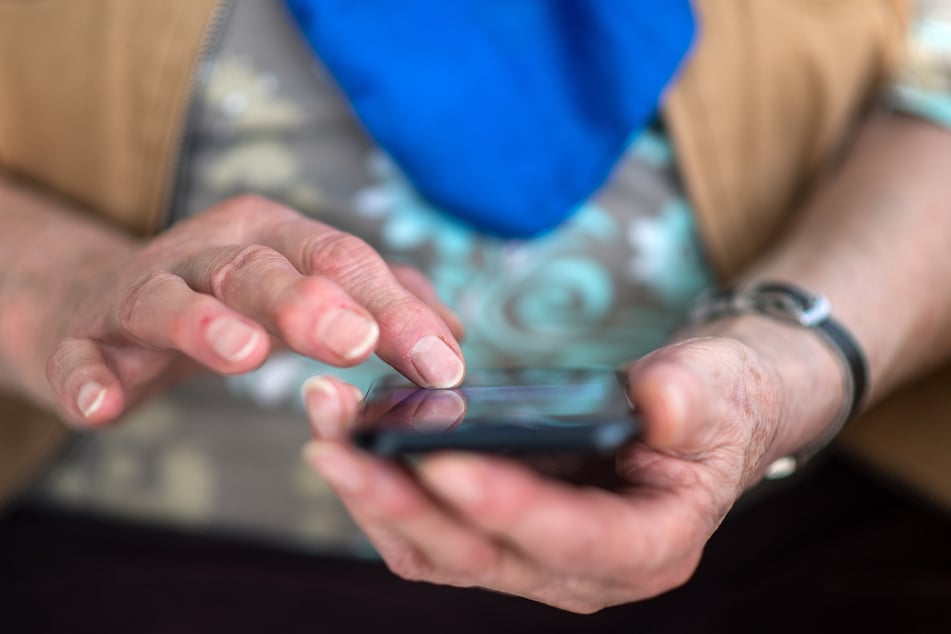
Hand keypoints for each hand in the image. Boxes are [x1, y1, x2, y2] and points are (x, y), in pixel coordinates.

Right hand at [42, 195, 463, 425]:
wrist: (111, 306)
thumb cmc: (231, 301)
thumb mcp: (307, 291)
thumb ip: (380, 306)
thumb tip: (455, 332)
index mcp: (275, 237)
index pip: (343, 261)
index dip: (395, 312)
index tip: (444, 364)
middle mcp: (210, 252)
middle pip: (262, 268)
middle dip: (312, 303)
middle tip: (357, 342)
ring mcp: (142, 290)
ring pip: (171, 298)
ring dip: (206, 324)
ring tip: (243, 355)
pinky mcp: (87, 336)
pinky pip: (82, 356)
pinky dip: (90, 378)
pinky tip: (104, 407)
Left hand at [302, 329, 838, 612]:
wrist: (700, 413)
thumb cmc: (713, 401)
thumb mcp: (716, 390)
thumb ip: (691, 401)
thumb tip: (654, 404)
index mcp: (651, 544)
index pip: (575, 539)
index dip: (510, 506)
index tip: (445, 461)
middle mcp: (585, 570)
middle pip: (479, 556)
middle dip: (402, 502)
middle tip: (340, 447)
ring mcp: (537, 557)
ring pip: (437, 551)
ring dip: (375, 495)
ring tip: (329, 429)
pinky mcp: (501, 532)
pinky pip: (429, 528)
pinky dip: (386, 487)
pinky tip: (351, 437)